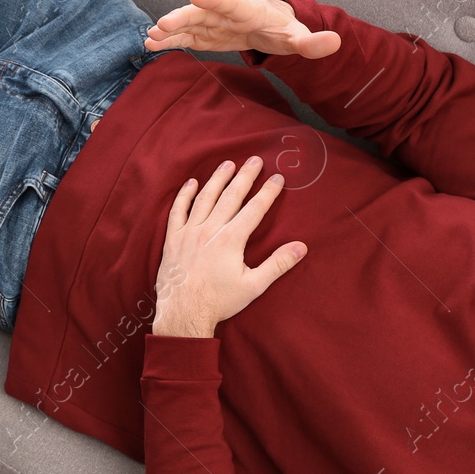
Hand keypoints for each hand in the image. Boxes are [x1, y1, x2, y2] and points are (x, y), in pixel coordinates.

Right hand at [144, 0, 340, 57]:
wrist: (273, 26)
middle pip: (202, 13)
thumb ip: (314, 42)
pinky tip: (152, 45)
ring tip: (150, 37)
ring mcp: (214, 24)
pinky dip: (170, 40)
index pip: (231, 3)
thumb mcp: (301, 37)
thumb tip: (335, 42)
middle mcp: (227, 14)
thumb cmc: (285, 29)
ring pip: (189, 23)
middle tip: (162, 24)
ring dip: (170, 29)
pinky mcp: (207, 36)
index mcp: (249, 11)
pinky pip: (186, 36)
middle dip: (182, 17)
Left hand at [151, 157, 306, 336]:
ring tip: (228, 164)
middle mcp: (210, 230)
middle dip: (245, 176)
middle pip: (231, 196)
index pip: (254, 208)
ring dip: (217, 179)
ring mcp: (189, 233)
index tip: (278, 178)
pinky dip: (184, 195)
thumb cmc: (219, 302)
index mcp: (231, 240)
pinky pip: (178, 211)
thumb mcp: (254, 286)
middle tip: (255, 160)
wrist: (184, 314)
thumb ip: (278, 264)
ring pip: (205, 198)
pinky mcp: (173, 239)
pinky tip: (192, 183)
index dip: (268, 192)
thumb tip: (301, 247)